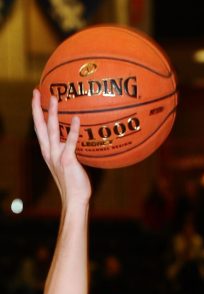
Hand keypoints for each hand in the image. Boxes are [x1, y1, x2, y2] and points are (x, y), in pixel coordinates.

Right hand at [32, 89, 90, 205]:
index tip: (36, 97)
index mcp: (48, 152)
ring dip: (52, 114)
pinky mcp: (67, 161)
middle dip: (37, 108)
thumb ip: (68, 150)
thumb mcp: (68, 163)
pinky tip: (76, 119)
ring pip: (52, 131)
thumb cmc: (74, 183)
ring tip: (54, 99)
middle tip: (36, 91)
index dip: (36, 112)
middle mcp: (49, 152)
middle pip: (40, 126)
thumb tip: (75, 138)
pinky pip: (70, 143)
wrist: (74, 199)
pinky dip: (72, 130)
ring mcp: (57, 156)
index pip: (39, 128)